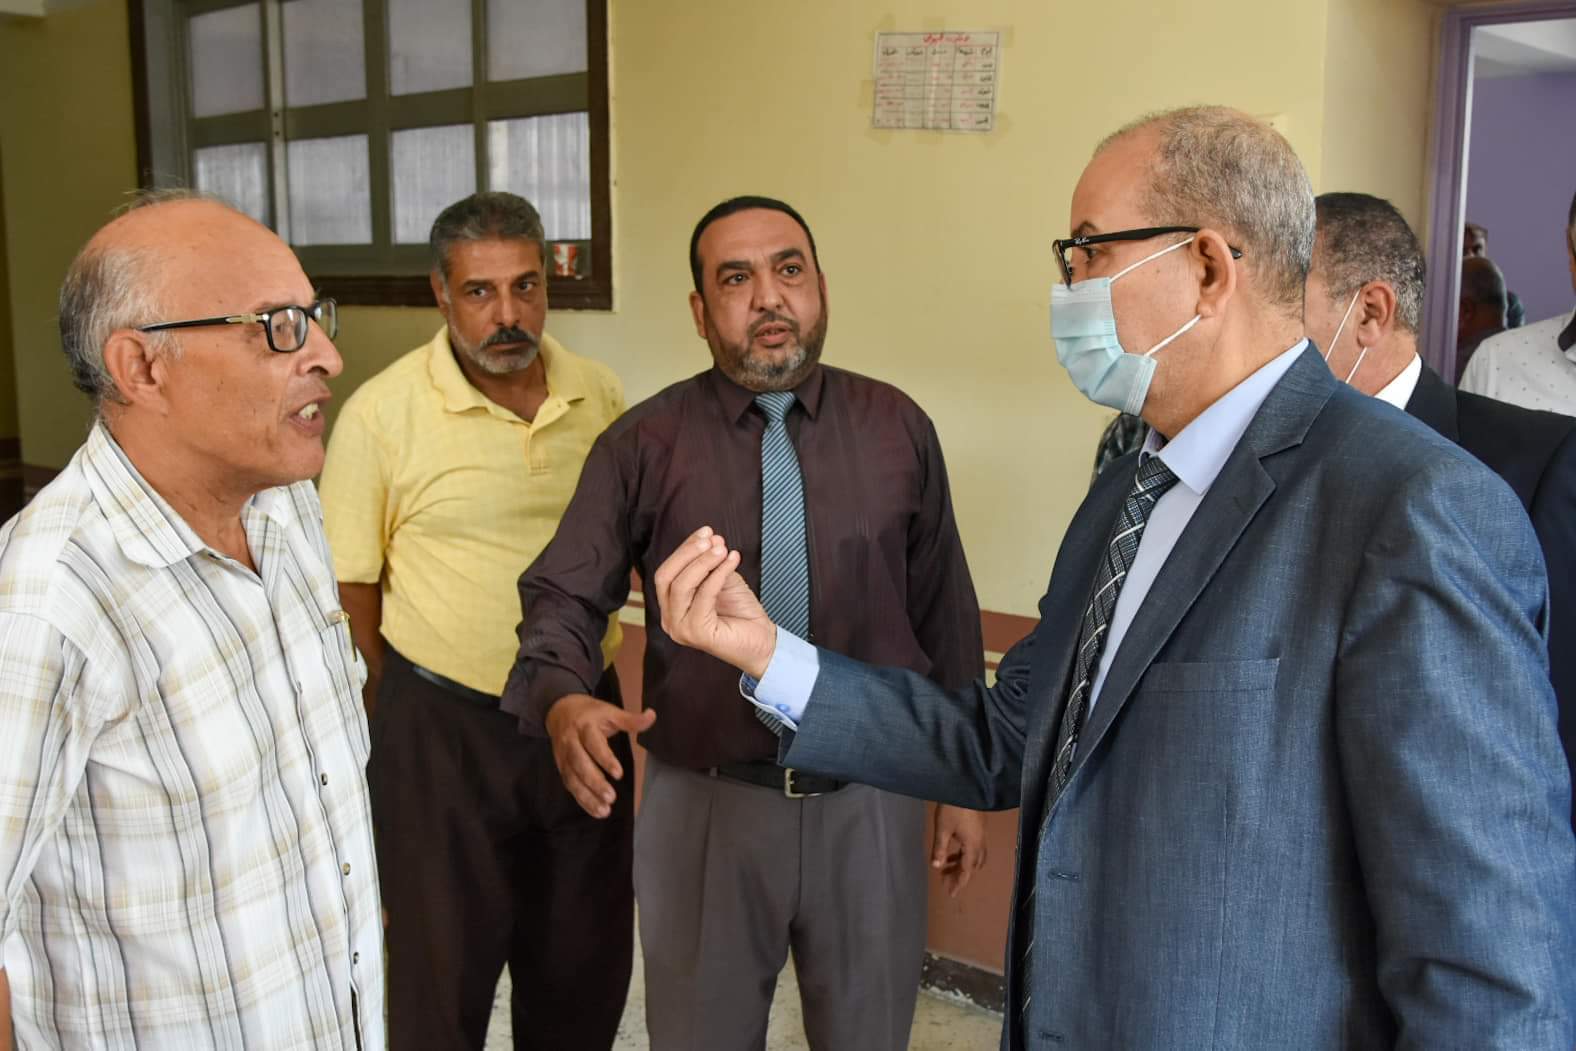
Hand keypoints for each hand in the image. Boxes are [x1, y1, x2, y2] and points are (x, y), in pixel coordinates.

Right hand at [546, 693, 655, 818]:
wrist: (560, 711)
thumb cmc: (590, 713)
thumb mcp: (610, 712)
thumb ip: (630, 719)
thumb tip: (652, 715)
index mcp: (585, 727)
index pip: (593, 744)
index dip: (605, 759)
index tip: (619, 774)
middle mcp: (571, 742)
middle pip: (580, 764)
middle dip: (594, 782)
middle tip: (611, 797)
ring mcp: (564, 757)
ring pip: (573, 778)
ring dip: (587, 796)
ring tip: (604, 810)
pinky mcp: (562, 768)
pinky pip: (570, 786)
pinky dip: (582, 800)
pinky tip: (597, 811)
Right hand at [653, 527, 777, 679]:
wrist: (762, 642)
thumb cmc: (741, 613)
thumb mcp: (722, 579)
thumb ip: (711, 563)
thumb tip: (710, 538)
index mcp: (672, 606)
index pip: (666, 572)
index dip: (684, 549)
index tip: (704, 532)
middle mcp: (670, 619)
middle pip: (666, 577)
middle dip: (688, 553)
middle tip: (710, 539)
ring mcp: (680, 628)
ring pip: (681, 585)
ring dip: (703, 562)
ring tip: (722, 549)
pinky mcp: (697, 633)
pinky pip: (704, 596)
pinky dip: (718, 574)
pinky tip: (732, 561)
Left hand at [931, 806, 987, 897]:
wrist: (965, 787)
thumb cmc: (953, 808)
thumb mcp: (942, 829)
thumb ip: (940, 848)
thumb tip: (936, 866)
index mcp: (972, 846)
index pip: (966, 871)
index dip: (959, 883)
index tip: (951, 893)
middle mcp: (980, 843)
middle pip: (973, 866)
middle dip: (960, 875)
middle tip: (946, 880)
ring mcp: (981, 834)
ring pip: (975, 857)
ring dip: (962, 864)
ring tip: (946, 867)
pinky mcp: (979, 827)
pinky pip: (974, 848)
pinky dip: (964, 854)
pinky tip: (953, 850)